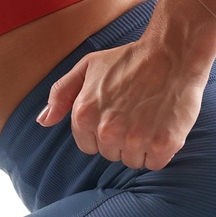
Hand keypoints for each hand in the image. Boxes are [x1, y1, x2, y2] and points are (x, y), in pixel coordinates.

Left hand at [36, 29, 205, 169]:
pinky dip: (160, 150)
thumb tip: (42, 121)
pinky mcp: (162, 144)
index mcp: (84, 115)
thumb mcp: (88, 67)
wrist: (172, 53)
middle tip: (137, 112)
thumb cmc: (129, 59)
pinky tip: (162, 126)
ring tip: (150, 118)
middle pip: (111, 155)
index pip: (89, 146)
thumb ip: (61, 94)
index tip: (117, 114)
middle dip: (122, 139)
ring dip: (141, 146)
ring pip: (133, 161)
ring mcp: (135, 139)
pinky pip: (155, 163)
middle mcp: (107, 131)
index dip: (103, 132)